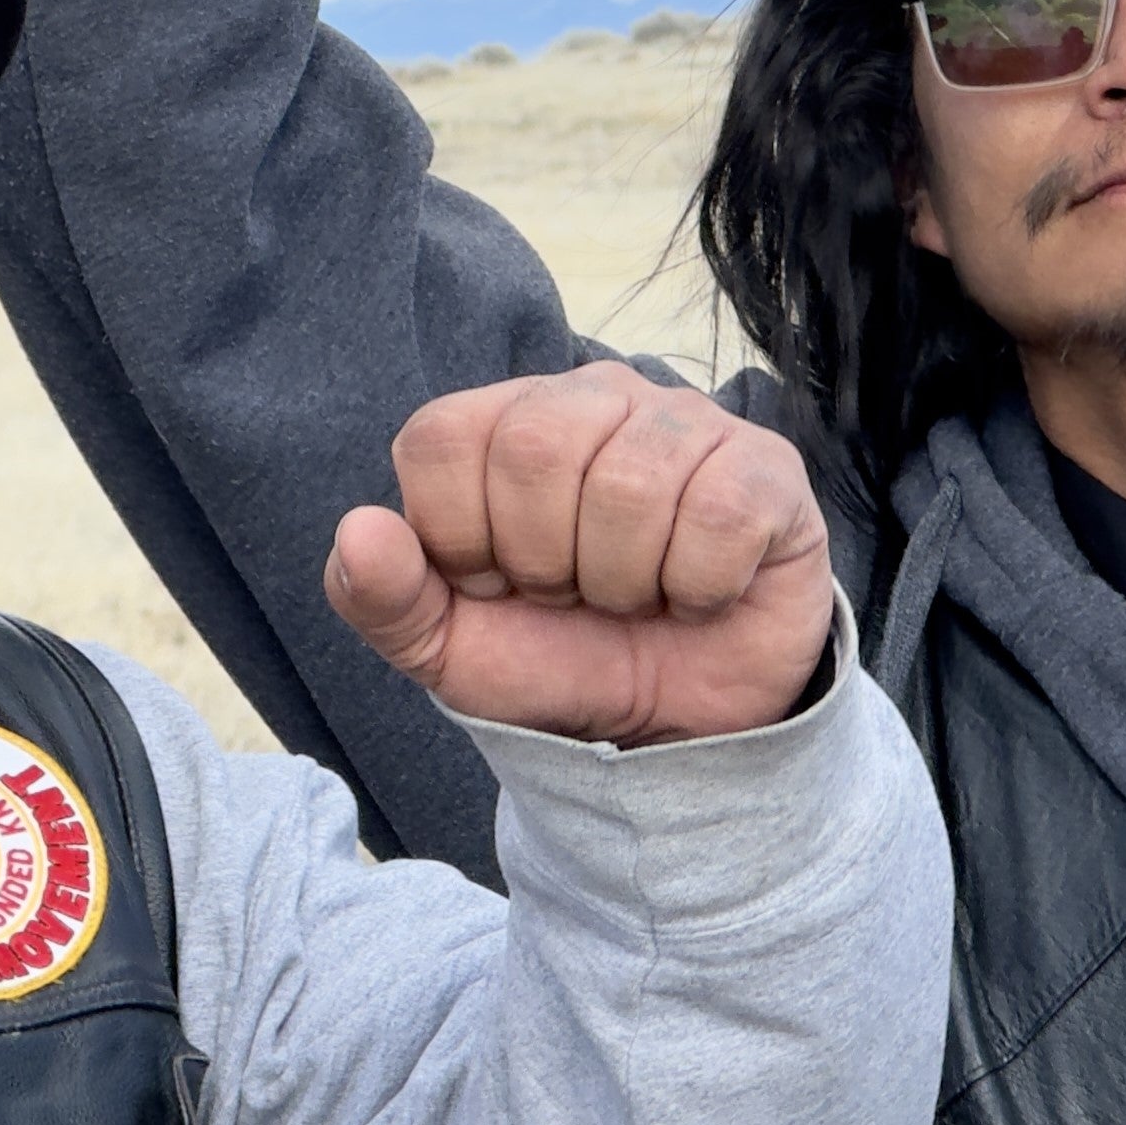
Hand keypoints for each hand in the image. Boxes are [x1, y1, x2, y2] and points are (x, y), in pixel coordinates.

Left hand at [326, 365, 837, 747]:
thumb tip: (357, 530)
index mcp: (503, 422)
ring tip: (635, 595)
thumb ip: (383, 596)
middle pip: (534, 448)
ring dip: (622, 581)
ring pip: (630, 482)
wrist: (673, 726)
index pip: (442, 438)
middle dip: (543, 561)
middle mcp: (595, 397)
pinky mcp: (768, 470)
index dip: (458, 537)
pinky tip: (698, 594)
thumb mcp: (448, 649)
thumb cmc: (557, 659)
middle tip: (572, 595)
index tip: (495, 585)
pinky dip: (698, 587)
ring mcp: (687, 423)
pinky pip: (720, 514)